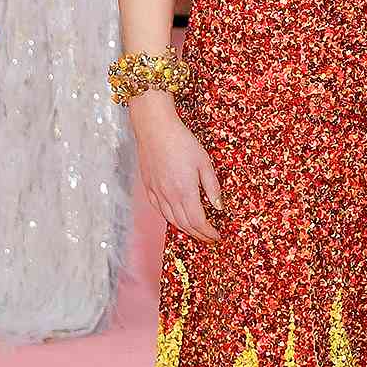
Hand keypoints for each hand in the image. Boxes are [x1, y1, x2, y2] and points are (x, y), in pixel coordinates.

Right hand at [131, 92, 221, 241]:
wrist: (155, 129)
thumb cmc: (182, 142)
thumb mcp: (204, 162)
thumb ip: (212, 186)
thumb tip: (218, 206)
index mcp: (185, 191)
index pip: (198, 221)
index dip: (208, 232)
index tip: (217, 236)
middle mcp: (169, 196)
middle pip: (184, 225)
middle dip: (198, 234)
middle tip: (209, 238)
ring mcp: (156, 192)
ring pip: (170, 220)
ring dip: (184, 229)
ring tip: (196, 231)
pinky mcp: (148, 187)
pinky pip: (159, 209)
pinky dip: (169, 218)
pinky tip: (176, 217)